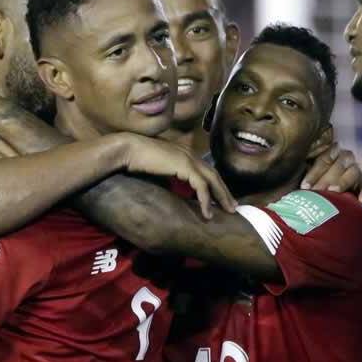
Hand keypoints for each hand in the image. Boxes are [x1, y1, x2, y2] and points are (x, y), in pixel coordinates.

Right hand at [122, 134, 237, 218]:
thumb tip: (172, 194)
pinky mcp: (184, 166)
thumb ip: (168, 179)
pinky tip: (207, 213)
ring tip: (229, 211)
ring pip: (213, 180)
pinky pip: (201, 186)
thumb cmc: (136, 159)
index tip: (221, 198)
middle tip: (233, 207)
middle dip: (224, 192)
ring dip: (222, 197)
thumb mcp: (157, 171)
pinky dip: (206, 200)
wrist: (128, 149)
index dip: (215, 185)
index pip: (205, 171)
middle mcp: (190, 155)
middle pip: (214, 175)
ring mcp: (188, 159)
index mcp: (184, 154)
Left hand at [302, 143, 361, 203]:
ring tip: (334, 191)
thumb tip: (280, 159)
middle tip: (317, 190)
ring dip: (343, 182)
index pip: (324, 159)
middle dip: (326, 178)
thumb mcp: (300, 169)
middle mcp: (344, 158)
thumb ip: (297, 163)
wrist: (317, 194)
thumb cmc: (307, 181)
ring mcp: (355, 170)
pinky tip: (361, 200)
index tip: (304, 187)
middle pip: (339, 165)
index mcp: (329, 151)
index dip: (314, 173)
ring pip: (353, 173)